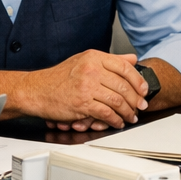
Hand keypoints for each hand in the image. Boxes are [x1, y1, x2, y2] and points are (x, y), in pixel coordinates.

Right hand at [13, 50, 147, 129]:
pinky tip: (118, 122)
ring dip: (127, 112)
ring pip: (117, 100)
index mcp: (94, 57)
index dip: (138, 80)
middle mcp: (91, 69)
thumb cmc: (58, 78)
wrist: (36, 90)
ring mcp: (87, 86)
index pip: (124, 66)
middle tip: (141, 106)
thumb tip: (132, 58)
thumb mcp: (83, 61)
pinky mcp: (82, 103)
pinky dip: (115, 120)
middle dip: (136, 99)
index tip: (143, 89)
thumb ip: (109, 60)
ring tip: (131, 116)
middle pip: (123, 85)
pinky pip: (106, 113)